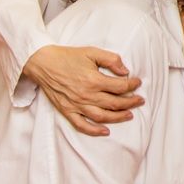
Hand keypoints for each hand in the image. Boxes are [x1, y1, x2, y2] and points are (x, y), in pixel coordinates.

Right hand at [24, 45, 142, 135]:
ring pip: (102, 116)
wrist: (43, 63)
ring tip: (129, 115)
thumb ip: (111, 59)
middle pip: (114, 103)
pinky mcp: (67, 111)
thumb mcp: (92, 51)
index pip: (120, 86)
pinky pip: (82, 125)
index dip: (132, 85)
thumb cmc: (68, 56)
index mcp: (93, 80)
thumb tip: (125, 71)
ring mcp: (76, 105)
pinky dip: (94, 131)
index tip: (138, 82)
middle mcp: (86, 95)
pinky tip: (105, 131)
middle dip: (131, 102)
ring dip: (118, 117)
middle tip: (140, 100)